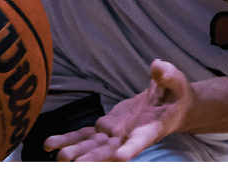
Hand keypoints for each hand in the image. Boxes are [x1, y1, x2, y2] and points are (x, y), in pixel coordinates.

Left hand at [45, 60, 192, 161]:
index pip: (141, 140)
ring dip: (76, 151)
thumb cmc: (176, 95)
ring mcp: (116, 134)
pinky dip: (70, 140)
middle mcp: (130, 135)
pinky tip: (50, 145)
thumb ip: (167, 76)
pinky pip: (86, 136)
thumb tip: (157, 65)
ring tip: (57, 156)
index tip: (121, 157)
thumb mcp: (176, 81)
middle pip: (110, 149)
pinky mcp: (107, 128)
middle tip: (72, 162)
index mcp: (151, 128)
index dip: (131, 148)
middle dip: (91, 157)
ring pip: (94, 146)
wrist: (170, 108)